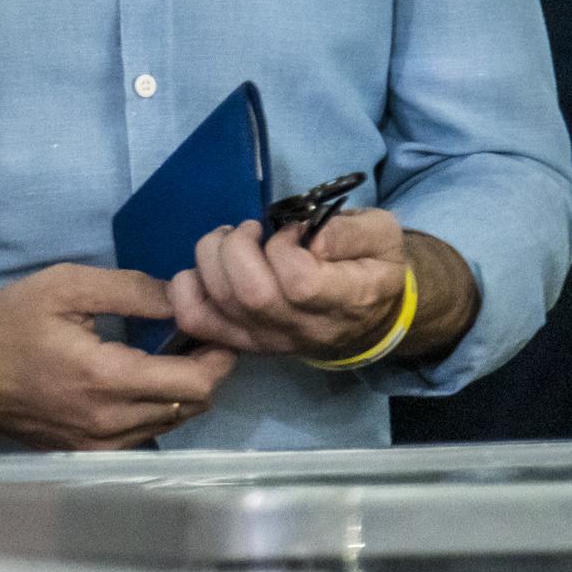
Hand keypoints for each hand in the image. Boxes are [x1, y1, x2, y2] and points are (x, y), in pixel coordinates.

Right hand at [0, 263, 235, 450]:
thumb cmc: (10, 321)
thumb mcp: (66, 285)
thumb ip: (130, 289)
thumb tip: (181, 297)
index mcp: (107, 379)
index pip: (195, 384)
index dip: (218, 358)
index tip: (216, 329)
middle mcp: (110, 422)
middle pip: (191, 407)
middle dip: (205, 372)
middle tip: (196, 337)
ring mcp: (99, 444)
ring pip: (171, 424)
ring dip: (181, 392)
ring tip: (169, 356)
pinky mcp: (88, 452)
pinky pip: (144, 434)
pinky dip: (156, 409)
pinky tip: (140, 381)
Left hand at [168, 210, 407, 359]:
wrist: (366, 312)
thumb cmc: (371, 265)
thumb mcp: (383, 235)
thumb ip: (353, 232)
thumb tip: (315, 239)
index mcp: (344, 301)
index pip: (299, 283)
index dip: (284, 247)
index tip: (291, 231)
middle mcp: (302, 328)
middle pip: (251, 294)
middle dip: (238, 247)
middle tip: (251, 230)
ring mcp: (268, 339)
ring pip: (219, 303)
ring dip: (211, 257)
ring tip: (230, 240)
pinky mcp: (242, 340)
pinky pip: (197, 320)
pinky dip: (188, 287)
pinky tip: (208, 267)